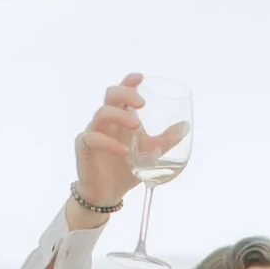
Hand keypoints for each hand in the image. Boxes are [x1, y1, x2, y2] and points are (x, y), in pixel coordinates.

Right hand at [71, 73, 187, 221]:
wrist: (109, 191)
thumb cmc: (127, 166)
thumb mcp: (151, 152)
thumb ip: (167, 139)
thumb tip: (185, 125)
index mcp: (121, 117)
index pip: (122, 94)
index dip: (129, 82)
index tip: (140, 77)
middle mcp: (107, 121)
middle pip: (110, 96)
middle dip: (125, 93)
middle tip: (142, 103)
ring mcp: (93, 132)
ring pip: (101, 114)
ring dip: (119, 116)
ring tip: (136, 125)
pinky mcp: (84, 147)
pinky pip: (93, 139)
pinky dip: (109, 143)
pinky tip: (123, 151)